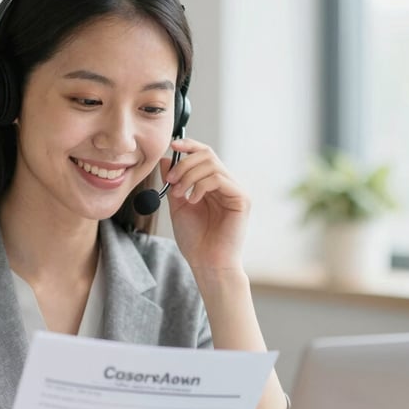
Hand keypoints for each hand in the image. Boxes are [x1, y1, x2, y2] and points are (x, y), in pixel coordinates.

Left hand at [162, 138, 250, 270]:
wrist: (206, 263)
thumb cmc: (195, 239)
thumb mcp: (177, 205)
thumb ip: (174, 182)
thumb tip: (166, 158)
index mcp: (212, 184)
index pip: (204, 154)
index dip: (189, 145)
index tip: (172, 145)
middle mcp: (226, 184)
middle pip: (207, 154)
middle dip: (184, 163)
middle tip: (171, 180)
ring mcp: (235, 190)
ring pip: (211, 164)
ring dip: (189, 175)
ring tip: (179, 194)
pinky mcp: (241, 199)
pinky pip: (219, 179)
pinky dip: (201, 186)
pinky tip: (193, 200)